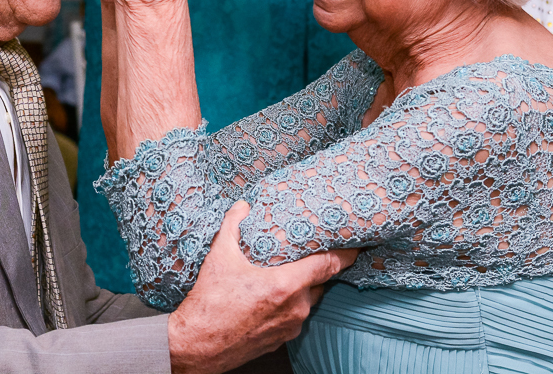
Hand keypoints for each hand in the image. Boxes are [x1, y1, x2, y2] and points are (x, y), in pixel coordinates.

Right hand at [168, 202, 357, 373]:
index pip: (329, 265)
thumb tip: (242, 206)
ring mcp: (291, 327)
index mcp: (286, 286)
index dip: (345, 252)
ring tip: (290, 272)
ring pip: (310, 300)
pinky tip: (275, 295)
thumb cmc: (209, 304)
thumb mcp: (220, 257)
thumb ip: (234, 226)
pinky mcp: (283, 340)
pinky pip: (297, 316)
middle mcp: (295, 308)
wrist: (196, 347)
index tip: (356, 243)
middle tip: (314, 252)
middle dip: (319, 267)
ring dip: (304, 286)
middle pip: (321, 281)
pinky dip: (292, 304)